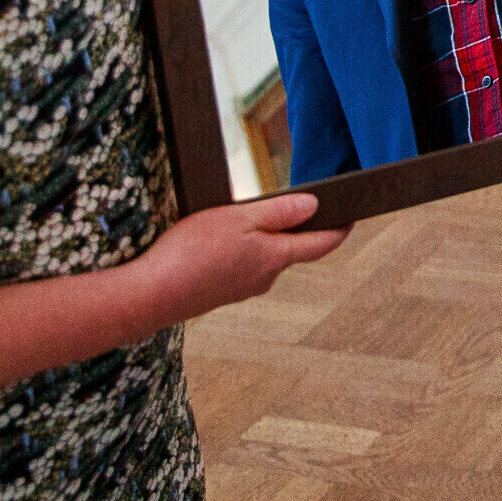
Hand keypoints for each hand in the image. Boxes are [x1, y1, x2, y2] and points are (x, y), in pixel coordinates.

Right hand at [132, 194, 346, 328]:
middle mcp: (264, 279)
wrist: (149, 296)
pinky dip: (237, 253)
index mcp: (275, 258)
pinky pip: (239, 268)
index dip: (340, 230)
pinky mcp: (218, 294)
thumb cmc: (191, 254)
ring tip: (240, 218)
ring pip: (262, 259)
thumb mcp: (239, 219)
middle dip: (293, 229)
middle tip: (291, 204)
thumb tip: (315, 207)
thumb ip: (279, 213)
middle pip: (290, 250)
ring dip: (260, 240)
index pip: (320, 245)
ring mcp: (241, 290)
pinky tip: (214, 242)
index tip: (352, 218)